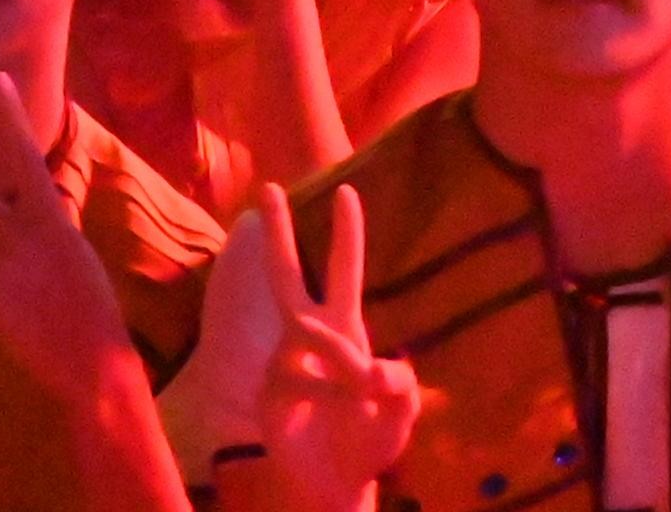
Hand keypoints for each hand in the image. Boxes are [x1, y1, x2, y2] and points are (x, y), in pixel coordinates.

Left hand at [0, 75, 133, 404]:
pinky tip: (10, 301)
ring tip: (16, 276)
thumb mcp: (74, 250)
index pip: (24, 154)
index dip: (9, 116)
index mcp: (48, 216)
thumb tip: (42, 201)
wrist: (87, 359)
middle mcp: (14, 231)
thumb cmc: (91, 304)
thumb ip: (50, 222)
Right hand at [247, 185, 417, 510]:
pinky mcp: (271, 388)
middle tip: (267, 188)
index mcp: (345, 328)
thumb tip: (366, 365)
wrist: (337, 483)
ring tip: (363, 386)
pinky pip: (301, 377)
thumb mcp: (402, 406)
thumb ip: (399, 379)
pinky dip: (327, 395)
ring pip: (309, 330)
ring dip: (339, 353)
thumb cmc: (371, 437)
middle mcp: (309, 335)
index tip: (347, 191)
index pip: (345, 271)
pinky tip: (336, 413)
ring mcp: (286, 358)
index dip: (347, 234)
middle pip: (289, 273)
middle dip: (278, 232)